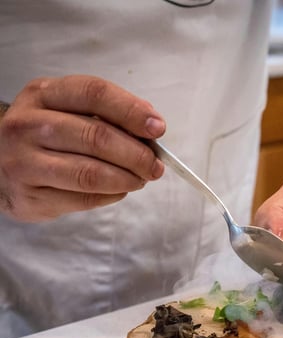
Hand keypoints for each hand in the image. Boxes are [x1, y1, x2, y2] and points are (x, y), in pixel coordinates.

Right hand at [0, 75, 165, 221]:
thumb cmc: (45, 136)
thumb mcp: (66, 111)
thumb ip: (105, 115)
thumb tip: (151, 127)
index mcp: (42, 95)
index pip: (94, 93)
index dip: (131, 111)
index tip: (158, 128)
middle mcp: (27, 125)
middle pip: (97, 136)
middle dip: (137, 154)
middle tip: (155, 165)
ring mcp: (24, 162)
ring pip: (91, 173)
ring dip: (127, 178)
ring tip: (141, 179)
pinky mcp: (30, 196)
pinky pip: (83, 198)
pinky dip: (111, 196)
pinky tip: (118, 190)